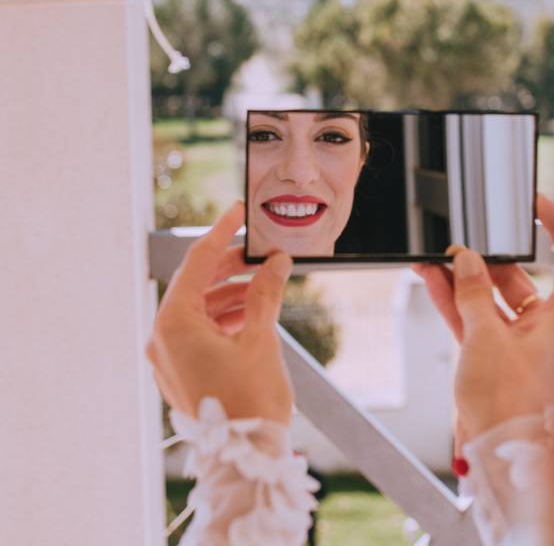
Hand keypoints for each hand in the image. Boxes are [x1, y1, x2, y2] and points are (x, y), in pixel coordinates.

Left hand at [146, 202, 294, 423]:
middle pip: (195, 286)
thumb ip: (265, 293)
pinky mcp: (180, 373)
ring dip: (231, 294)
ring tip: (264, 283)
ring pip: (198, 310)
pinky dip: (224, 318)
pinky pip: (199, 333)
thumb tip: (275, 263)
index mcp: (174, 323)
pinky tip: (252, 313)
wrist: (244, 455)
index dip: (221, 234)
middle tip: (260, 252)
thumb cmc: (250, 399)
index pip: (197, 263)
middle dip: (229, 267)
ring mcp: (167, 358)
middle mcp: (162, 338)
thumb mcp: (261, 338)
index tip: (238, 212)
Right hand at [412, 194, 553, 441]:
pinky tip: (433, 278)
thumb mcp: (484, 339)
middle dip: (487, 258)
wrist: (501, 458)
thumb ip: (470, 295)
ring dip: (463, 278)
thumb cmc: (512, 408)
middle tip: (463, 239)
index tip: (535, 204)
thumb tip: (464, 261)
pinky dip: (456, 302)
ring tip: (435, 256)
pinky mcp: (497, 358)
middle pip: (521, 278)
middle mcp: (551, 328)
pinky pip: (476, 320)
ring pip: (492, 299)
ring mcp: (522, 343)